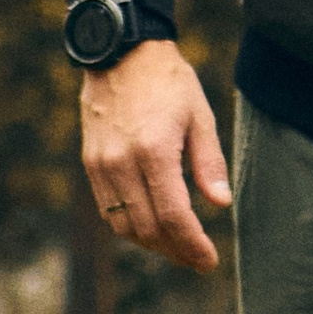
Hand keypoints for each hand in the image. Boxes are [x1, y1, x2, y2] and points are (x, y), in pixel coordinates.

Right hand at [79, 40, 230, 273]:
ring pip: (123, 225)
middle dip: (175, 250)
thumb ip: (209, 163)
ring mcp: (101, 165)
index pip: (173, 215)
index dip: (192, 244)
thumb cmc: (168, 81)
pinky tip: (152, 226)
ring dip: (152, 243)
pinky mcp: (90, 163)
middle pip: (148, 228)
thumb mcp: (200, 116)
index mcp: (153, 151)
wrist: (120, 52)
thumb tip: (221, 204)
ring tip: (178, 246)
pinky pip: (108, 209)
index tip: (209, 261)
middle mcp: (121, 163)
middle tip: (199, 258)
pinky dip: (130, 226)